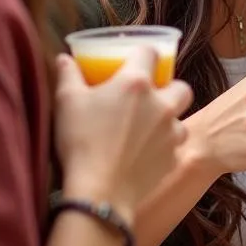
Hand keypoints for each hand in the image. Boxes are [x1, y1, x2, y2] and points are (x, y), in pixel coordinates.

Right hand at [53, 47, 192, 219]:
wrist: (99, 192)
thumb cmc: (80, 142)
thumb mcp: (67, 102)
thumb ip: (68, 75)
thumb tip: (64, 59)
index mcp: (136, 83)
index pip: (150, 53)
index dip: (143, 53)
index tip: (134, 60)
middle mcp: (161, 103)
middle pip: (180, 86)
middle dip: (169, 88)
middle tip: (149, 97)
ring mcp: (171, 131)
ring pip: (181, 117)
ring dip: (168, 119)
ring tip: (148, 127)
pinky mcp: (173, 156)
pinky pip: (174, 145)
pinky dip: (163, 146)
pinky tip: (145, 153)